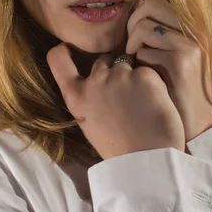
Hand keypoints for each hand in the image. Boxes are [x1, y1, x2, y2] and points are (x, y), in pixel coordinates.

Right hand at [46, 42, 185, 159]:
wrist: (148, 161)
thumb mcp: (88, 123)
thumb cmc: (119, 149)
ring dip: (134, 75)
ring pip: (127, 63)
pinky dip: (152, 82)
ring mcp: (120, 75)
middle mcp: (94, 81)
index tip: (70, 49)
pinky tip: (155, 102)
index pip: (57, 58)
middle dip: (113, 69)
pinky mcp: (145, 75)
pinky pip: (147, 71)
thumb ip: (87, 97)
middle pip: (102, 60)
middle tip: (126, 96)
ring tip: (142, 102)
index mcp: (76, 97)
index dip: (64, 50)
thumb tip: (92, 79)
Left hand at [125, 0, 211, 144]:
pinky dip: (137, 63)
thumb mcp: (178, 53)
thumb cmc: (178, 89)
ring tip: (137, 62)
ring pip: (143, 26)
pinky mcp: (179, 63)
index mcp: (196, 25)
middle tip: (133, 43)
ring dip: (132, 44)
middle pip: (151, 3)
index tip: (139, 15)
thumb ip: (165, 27)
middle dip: (133, 21)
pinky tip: (145, 77)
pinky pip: (142, 50)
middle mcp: (196, 30)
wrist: (195, 128)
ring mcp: (190, 45)